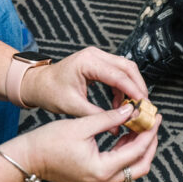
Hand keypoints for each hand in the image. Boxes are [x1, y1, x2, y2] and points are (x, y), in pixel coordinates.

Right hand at [18, 103, 159, 181]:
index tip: (155, 116)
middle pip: (141, 166)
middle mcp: (103, 181)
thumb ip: (109, 118)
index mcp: (101, 169)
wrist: (27, 158)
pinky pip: (119, 168)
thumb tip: (131, 111)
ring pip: (132, 169)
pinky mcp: (94, 180)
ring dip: (139, 148)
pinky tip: (125, 134)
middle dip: (150, 144)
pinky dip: (126, 152)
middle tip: (152, 123)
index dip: (149, 132)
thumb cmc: (48, 143)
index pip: (137, 151)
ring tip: (140, 125)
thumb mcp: (82, 125)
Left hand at [21, 47, 147, 121]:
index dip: (134, 90)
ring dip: (132, 87)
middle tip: (144, 105)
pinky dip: (123, 88)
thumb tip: (117, 126)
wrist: (38, 84)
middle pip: (127, 67)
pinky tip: (121, 104)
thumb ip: (97, 115)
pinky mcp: (98, 63)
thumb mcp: (73, 107)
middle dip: (138, 87)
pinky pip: (117, 73)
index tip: (143, 104)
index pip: (118, 75)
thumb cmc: (50, 92)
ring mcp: (97, 57)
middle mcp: (95, 55)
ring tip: (134, 107)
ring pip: (125, 69)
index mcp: (88, 62)